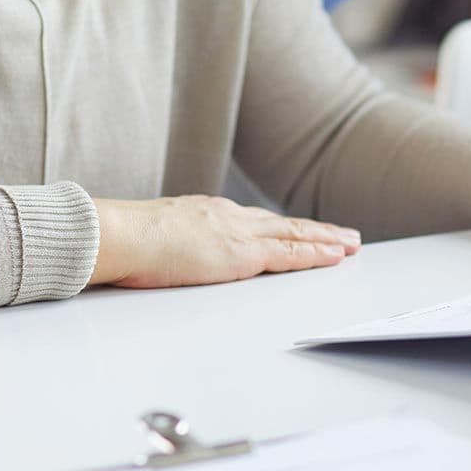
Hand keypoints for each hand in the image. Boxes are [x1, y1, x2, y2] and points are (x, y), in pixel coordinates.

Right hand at [91, 197, 360, 288]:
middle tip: (345, 236)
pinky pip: (291, 254)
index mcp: (207, 213)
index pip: (256, 222)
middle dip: (316, 231)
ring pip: (296, 235)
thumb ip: (170, 244)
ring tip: (352, 245)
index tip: (303, 230)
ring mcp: (239, 233)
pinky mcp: (243, 254)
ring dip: (327, 240)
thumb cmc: (124, 240)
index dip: (284, 228)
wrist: (119, 235)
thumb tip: (164, 254)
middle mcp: (229, 217)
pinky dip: (316, 254)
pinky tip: (336, 256)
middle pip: (283, 224)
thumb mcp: (153, 238)